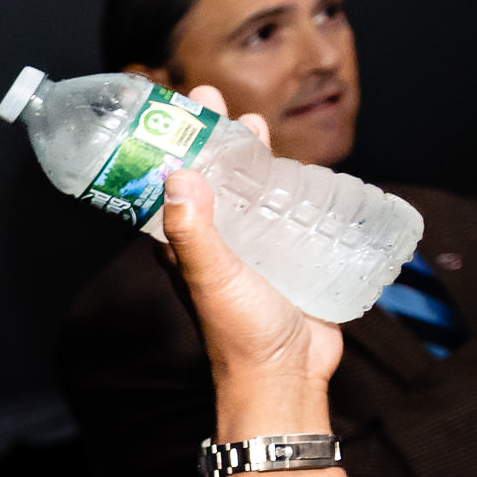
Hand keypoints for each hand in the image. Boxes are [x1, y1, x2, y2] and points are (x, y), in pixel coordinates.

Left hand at [162, 87, 342, 433]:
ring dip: (253, 156)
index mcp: (185, 243)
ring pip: (250, 191)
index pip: (172, 183)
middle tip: (220, 100)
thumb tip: (177, 175)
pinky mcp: (287, 256)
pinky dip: (291, 188)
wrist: (287, 377)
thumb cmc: (240, 334)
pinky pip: (287, 214)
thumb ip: (193, 231)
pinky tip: (304, 168)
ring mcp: (251, 248)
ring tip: (257, 123)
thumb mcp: (212, 276)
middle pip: (212, 178)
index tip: (177, 109)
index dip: (174, 146)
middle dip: (215, 140)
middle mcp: (214, 241)